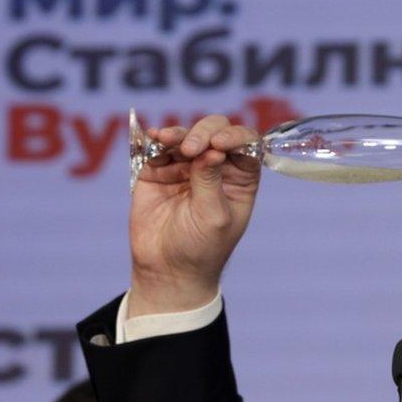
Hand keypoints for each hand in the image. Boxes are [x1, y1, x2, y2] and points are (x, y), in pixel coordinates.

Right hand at [126, 115, 261, 316]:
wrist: (167, 269)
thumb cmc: (201, 248)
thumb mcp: (213, 217)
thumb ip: (210, 181)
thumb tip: (212, 149)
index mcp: (241, 178)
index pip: (246, 145)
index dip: (236, 137)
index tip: (220, 144)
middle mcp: (216, 167)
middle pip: (216, 132)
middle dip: (205, 132)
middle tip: (192, 148)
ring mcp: (186, 166)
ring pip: (186, 135)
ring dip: (179, 134)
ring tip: (168, 141)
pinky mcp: (158, 171)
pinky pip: (159, 147)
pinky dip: (157, 140)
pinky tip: (155, 138)